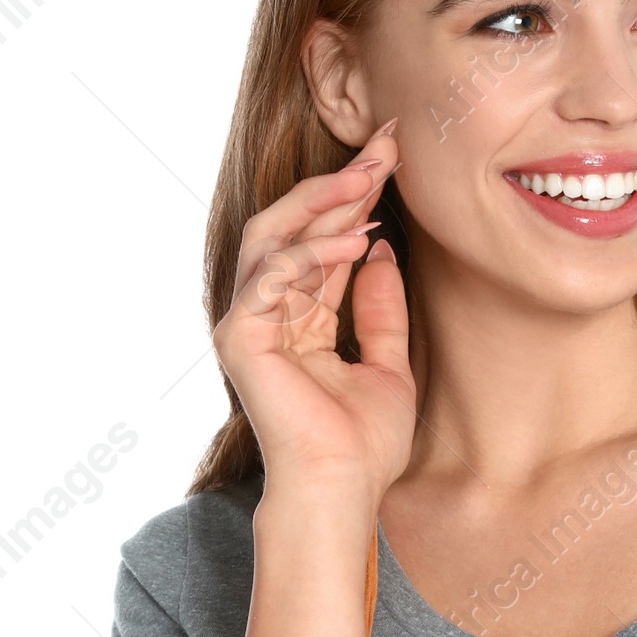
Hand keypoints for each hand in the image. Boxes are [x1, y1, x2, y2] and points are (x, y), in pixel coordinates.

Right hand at [213, 121, 415, 501]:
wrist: (342, 490)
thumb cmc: (362, 444)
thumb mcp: (388, 364)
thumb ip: (380, 310)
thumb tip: (379, 253)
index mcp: (297, 319)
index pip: (322, 243)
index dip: (356, 198)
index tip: (395, 157)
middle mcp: (266, 315)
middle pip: (293, 227)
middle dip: (339, 183)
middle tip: (386, 147)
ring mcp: (247, 324)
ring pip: (274, 238)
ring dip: (323, 203)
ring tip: (371, 180)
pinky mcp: (240, 338)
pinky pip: (271, 277)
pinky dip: (312, 254)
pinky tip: (356, 240)